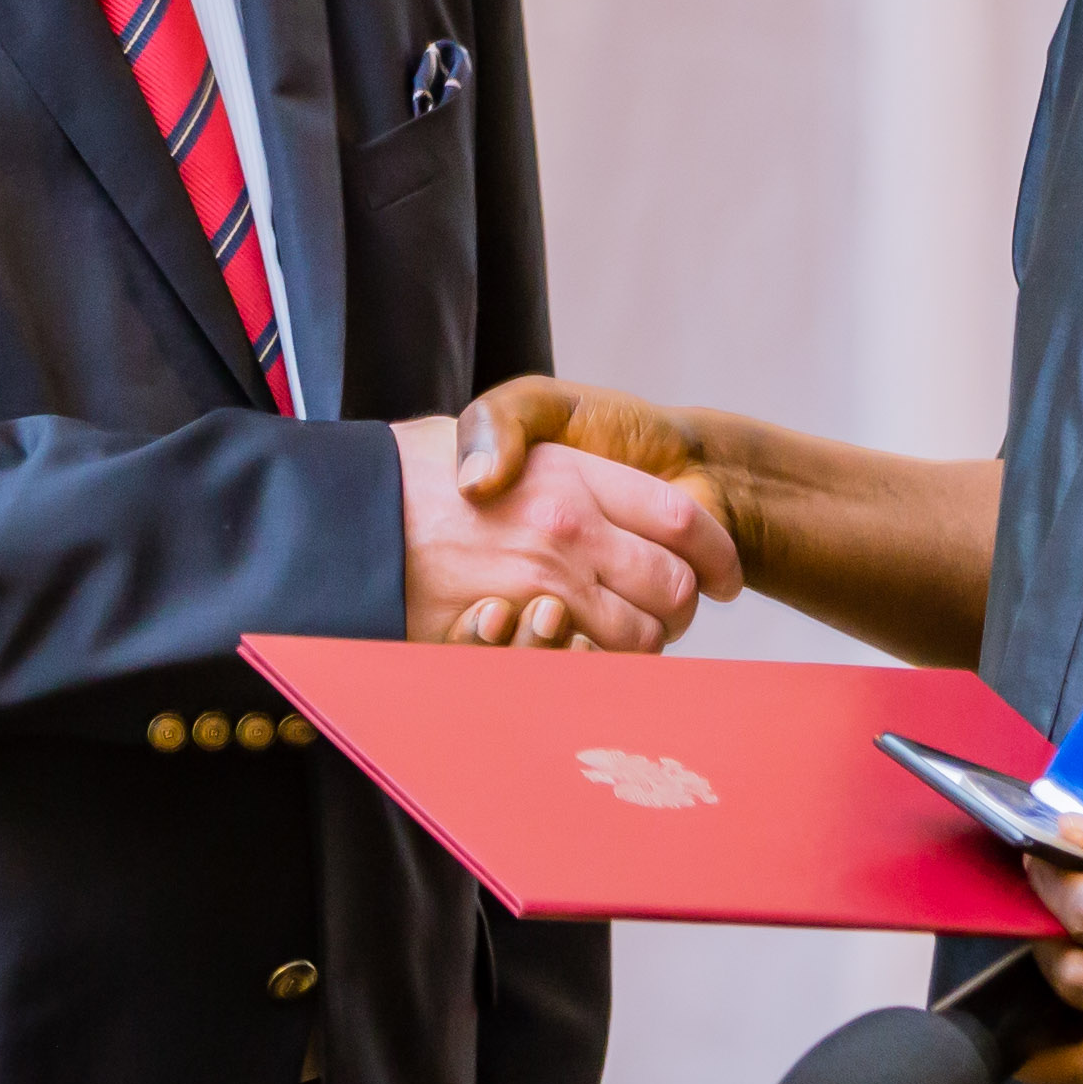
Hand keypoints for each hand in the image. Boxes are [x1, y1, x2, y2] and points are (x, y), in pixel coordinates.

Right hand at [396, 412, 740, 652]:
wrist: (356, 519)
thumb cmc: (426, 465)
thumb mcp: (491, 415)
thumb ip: (527, 424)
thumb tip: (538, 474)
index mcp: (571, 476)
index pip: (679, 520)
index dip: (716, 553)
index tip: (726, 575)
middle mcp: (565, 532)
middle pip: (671, 588)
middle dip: (681, 606)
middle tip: (669, 609)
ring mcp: (542, 586)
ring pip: (637, 638)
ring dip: (642, 643)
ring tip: (623, 632)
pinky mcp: (514, 634)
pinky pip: (584, 666)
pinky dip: (594, 668)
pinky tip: (576, 650)